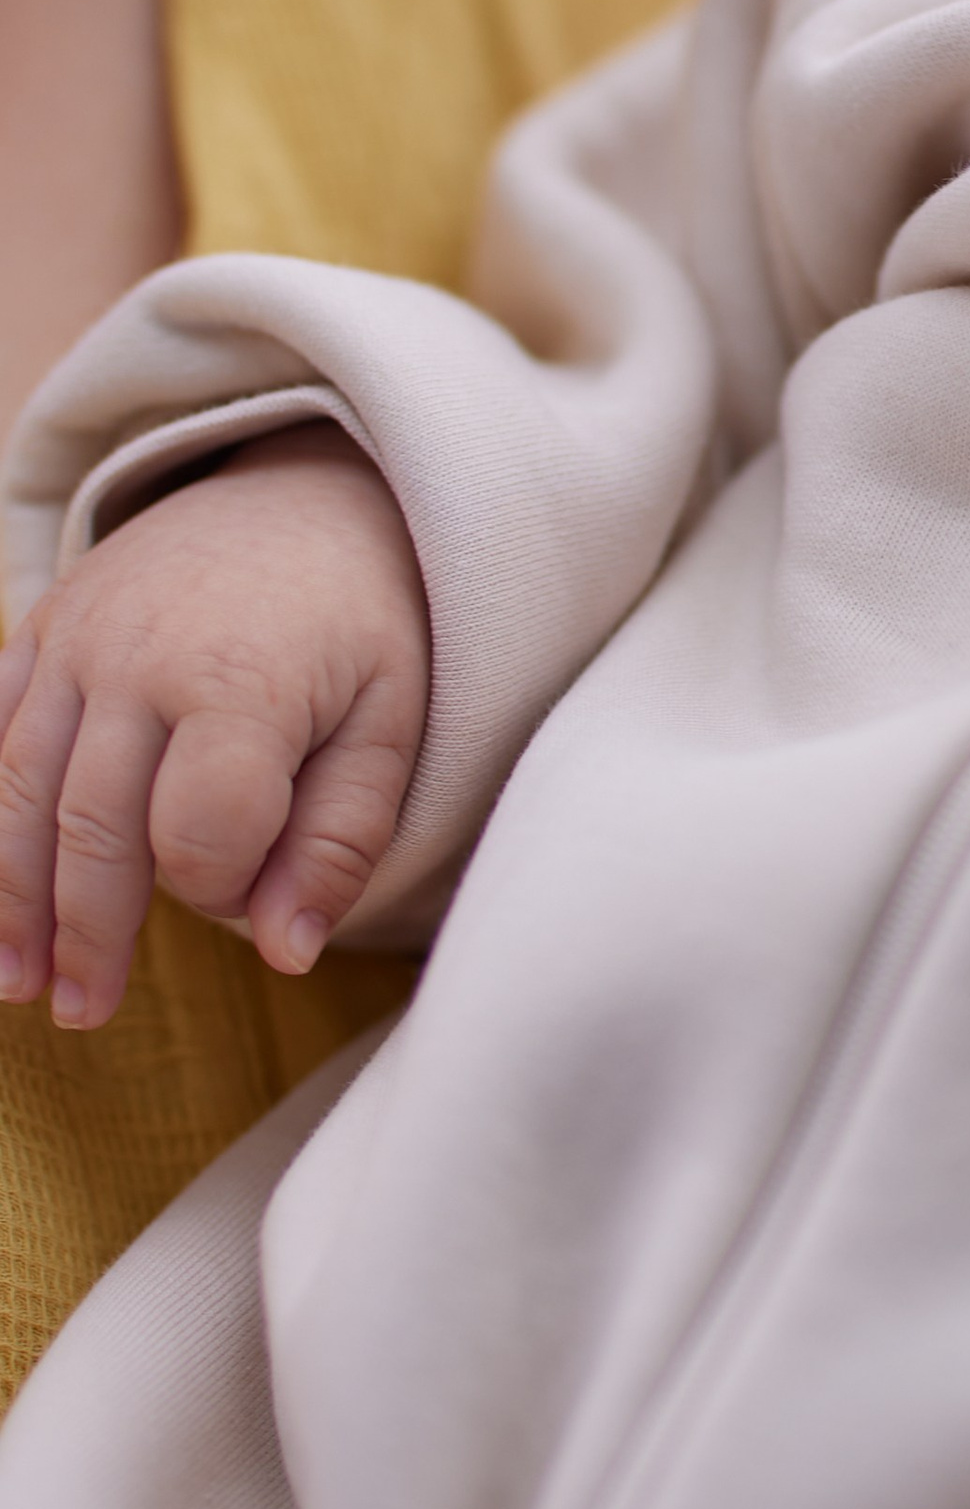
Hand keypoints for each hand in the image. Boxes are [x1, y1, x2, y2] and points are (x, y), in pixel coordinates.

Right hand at [0, 423, 429, 1027]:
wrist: (309, 494)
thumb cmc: (364, 624)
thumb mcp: (393, 723)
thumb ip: (343, 839)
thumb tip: (286, 953)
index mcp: (239, 681)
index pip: (198, 833)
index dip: (215, 887)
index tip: (244, 899)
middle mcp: (138, 656)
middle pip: (90, 824)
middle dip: (84, 934)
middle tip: (80, 1015)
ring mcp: (77, 637)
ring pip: (19, 789)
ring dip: (13, 897)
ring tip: (20, 984)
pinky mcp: (43, 628)